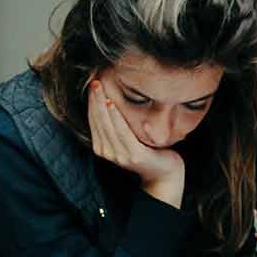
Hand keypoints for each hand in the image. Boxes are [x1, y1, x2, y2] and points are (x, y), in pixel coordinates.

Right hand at [87, 80, 184, 206]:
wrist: (165, 175)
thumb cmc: (149, 152)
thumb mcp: (129, 138)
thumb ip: (118, 127)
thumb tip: (110, 102)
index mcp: (103, 148)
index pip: (93, 121)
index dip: (91, 103)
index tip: (91, 85)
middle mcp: (108, 153)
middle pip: (97, 121)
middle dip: (94, 101)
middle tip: (93, 81)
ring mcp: (120, 155)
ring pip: (106, 125)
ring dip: (100, 105)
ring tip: (99, 88)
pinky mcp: (133, 156)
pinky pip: (122, 132)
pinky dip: (115, 117)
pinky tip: (110, 104)